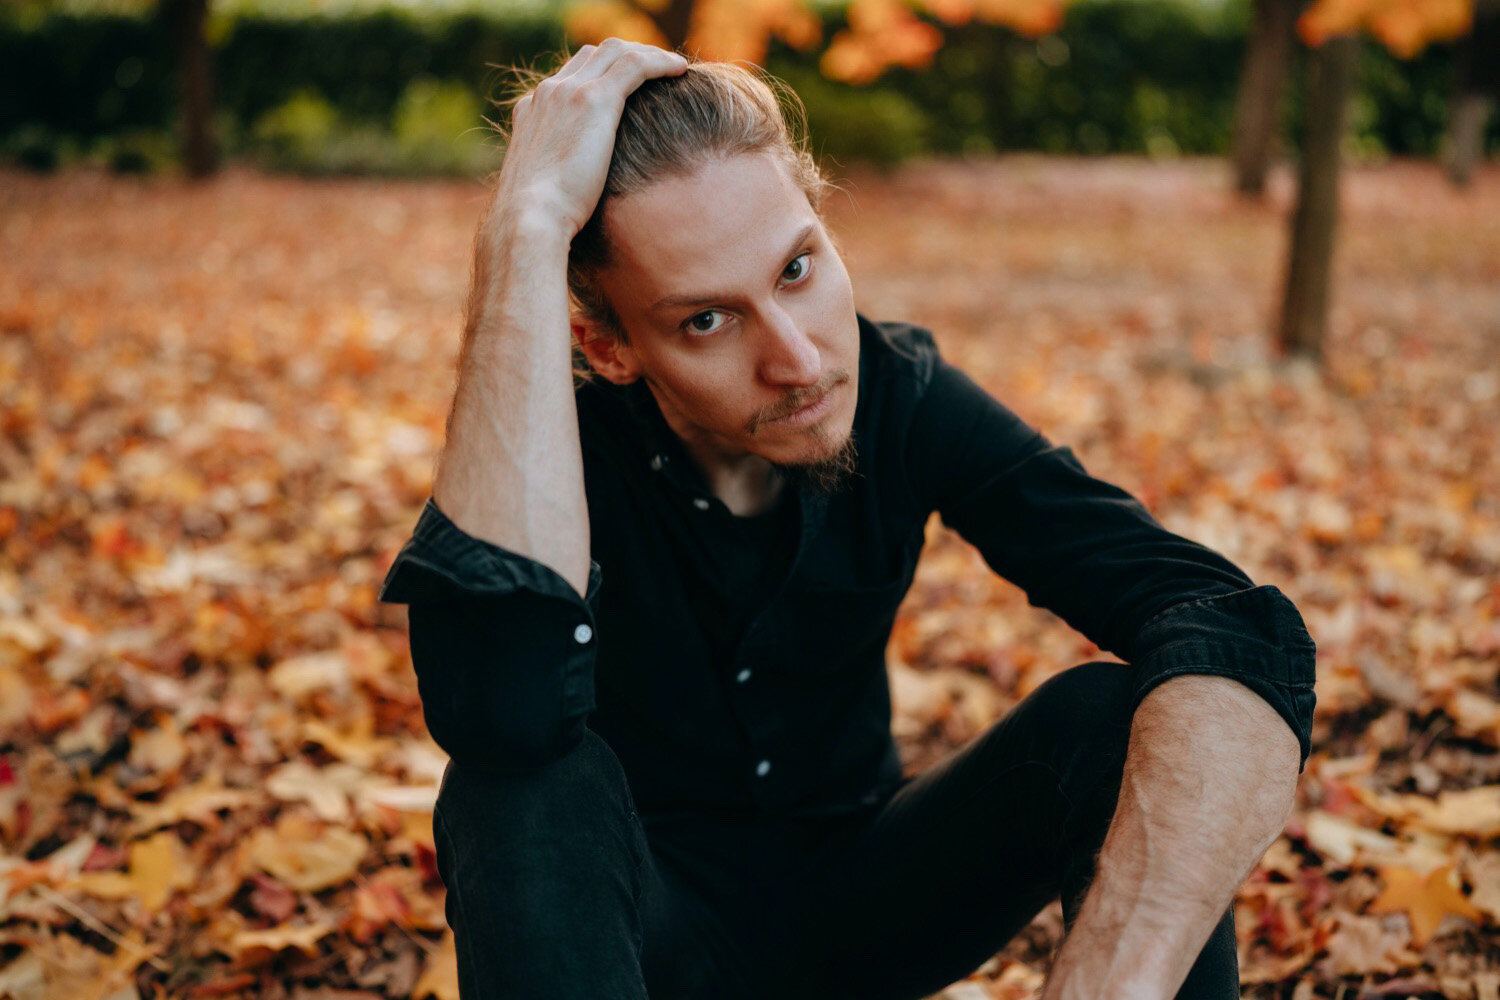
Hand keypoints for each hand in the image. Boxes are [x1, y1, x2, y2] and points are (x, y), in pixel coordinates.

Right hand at [494, 39, 688, 239]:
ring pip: (615, 52)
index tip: (630, 90)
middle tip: (658, 73)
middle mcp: (548, 93)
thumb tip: (571, 202)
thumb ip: (556, 181)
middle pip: (593, 55)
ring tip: (674, 68)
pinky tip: (680, 70)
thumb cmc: (539, 220)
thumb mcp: (543, 193)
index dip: (602, 76)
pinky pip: (634, 65)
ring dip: (647, 55)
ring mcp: (569, 92)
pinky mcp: (594, 100)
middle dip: (627, 57)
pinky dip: (659, 63)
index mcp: (532, 112)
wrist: (529, 218)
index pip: (569, 76)